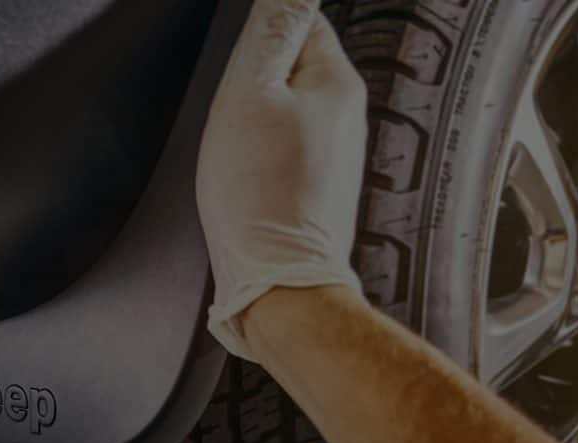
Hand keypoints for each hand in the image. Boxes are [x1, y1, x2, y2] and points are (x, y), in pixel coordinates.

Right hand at [197, 0, 368, 361]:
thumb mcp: (249, 93)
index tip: (238, 60)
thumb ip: (269, 31)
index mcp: (337, 82)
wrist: (276, 282)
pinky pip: (286, 145)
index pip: (303, 20)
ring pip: (289, 107)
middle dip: (258, 75)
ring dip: (258, 114)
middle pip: (294, 64)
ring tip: (236, 143)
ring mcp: (335, 153)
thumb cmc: (258, 193)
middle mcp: (346, 115)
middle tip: (231, 105)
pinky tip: (244, 172)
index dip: (262, 31)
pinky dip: (262, 149)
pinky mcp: (318, 185)